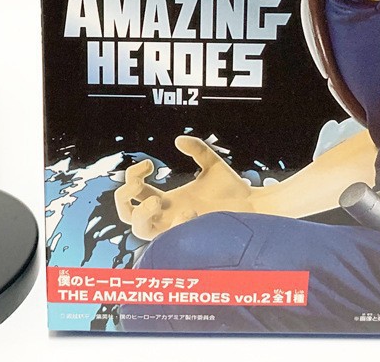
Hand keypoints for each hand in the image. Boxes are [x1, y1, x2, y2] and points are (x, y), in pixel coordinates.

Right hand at [115, 136, 254, 240]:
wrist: (255, 207)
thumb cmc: (233, 190)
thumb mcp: (212, 164)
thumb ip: (197, 150)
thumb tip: (178, 140)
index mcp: (168, 200)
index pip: (133, 193)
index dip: (132, 176)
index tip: (150, 165)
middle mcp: (168, 217)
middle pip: (126, 215)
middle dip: (124, 196)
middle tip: (140, 183)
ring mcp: (177, 229)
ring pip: (139, 232)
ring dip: (141, 214)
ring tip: (157, 202)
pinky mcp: (190, 238)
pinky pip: (170, 239)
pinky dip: (176, 224)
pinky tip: (191, 213)